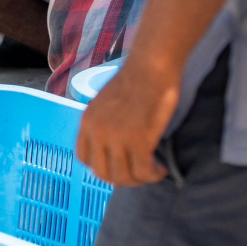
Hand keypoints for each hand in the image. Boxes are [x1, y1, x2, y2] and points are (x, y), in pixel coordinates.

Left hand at [75, 55, 182, 186]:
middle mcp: (97, 131)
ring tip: (153, 171)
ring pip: (123, 177)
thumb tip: (113, 149)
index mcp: (86, 121)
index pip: (84, 159)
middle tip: (141, 173)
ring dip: (140, 179)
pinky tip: (162, 169)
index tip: (120, 166)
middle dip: (123, 178)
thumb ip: (104, 125)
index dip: (103, 168)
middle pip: (103, 174)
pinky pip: (144, 171)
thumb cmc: (136, 81)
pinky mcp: (137, 139)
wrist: (151, 66)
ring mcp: (116, 136)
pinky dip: (154, 174)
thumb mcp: (107, 104)